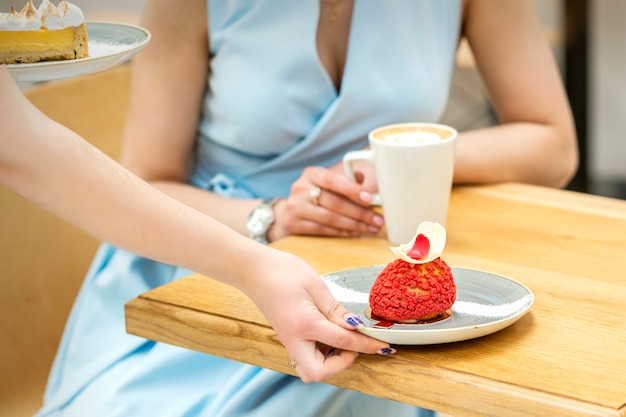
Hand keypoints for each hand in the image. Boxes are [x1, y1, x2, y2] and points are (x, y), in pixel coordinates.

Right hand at [246, 250, 395, 382]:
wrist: (253, 269)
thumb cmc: (281, 271)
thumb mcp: (314, 284)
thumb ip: (335, 309)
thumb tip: (355, 325)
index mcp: (304, 323)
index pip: (342, 341)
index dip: (366, 344)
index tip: (383, 345)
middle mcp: (294, 338)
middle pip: (319, 372)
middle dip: (342, 364)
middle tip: (355, 345)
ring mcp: (288, 340)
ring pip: (310, 370)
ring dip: (330, 363)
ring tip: (342, 341)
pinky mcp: (287, 337)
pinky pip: (305, 358)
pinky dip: (321, 355)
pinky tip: (329, 335)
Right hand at [268, 166, 383, 240]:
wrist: (292, 209)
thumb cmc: (319, 193)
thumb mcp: (333, 181)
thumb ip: (352, 181)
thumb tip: (375, 191)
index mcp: (312, 174)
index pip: (333, 180)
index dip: (352, 190)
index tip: (370, 199)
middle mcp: (300, 188)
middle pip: (334, 202)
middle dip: (360, 212)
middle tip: (378, 220)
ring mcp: (295, 207)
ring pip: (330, 218)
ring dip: (355, 225)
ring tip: (371, 228)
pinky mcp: (293, 224)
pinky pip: (323, 230)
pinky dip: (342, 232)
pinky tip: (355, 232)